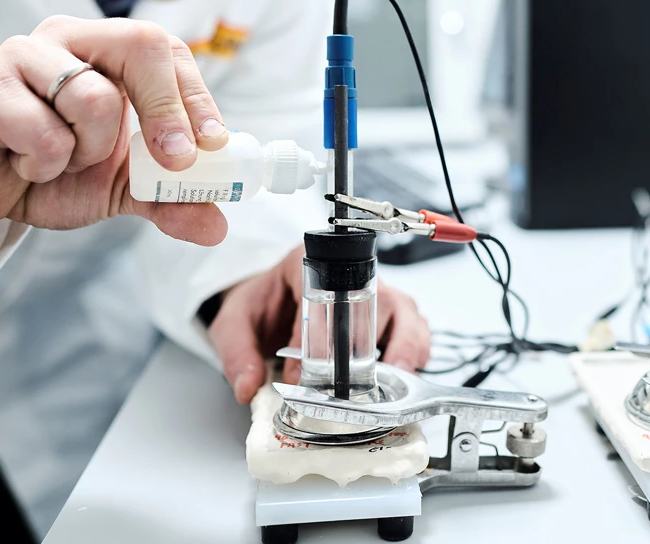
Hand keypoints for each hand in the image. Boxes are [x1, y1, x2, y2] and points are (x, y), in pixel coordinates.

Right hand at [0, 16, 230, 246]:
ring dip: (89, 152)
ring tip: (58, 159)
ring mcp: (22, 53)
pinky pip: (44, 132)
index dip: (196, 96)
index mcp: (105, 48)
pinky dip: (44, 165)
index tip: (214, 145)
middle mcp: (68, 37)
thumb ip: (168, 199)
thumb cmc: (46, 170)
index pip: (168, 49)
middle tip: (170, 160)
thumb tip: (217, 227)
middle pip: (141, 46)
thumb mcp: (119, 188)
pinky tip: (21, 162)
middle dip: (166, 111)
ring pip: (95, 98)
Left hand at [209, 245, 431, 403]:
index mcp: (306, 264)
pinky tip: (403, 377)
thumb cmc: (261, 306)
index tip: (304, 373)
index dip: (315, 338)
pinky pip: (415, 329)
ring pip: (405, 312)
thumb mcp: (233, 324)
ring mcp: (374, 293)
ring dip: (404, 348)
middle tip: (357, 383)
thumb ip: (236, 353)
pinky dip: (415, 353)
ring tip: (394, 380)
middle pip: (377, 300)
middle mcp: (349, 274)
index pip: (322, 295)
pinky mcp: (389, 315)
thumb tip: (248, 385)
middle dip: (372, 344)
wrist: (271, 305)